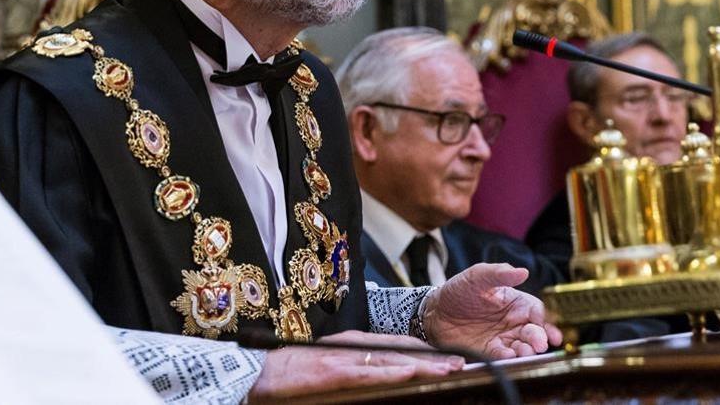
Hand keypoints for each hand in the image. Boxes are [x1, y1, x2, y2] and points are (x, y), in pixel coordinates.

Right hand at [248, 330, 463, 401]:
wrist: (257, 373)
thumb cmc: (292, 372)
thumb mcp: (330, 365)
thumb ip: (357, 366)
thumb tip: (386, 374)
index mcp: (352, 344)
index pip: (397, 346)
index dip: (426, 352)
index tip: (451, 359)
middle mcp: (351, 346)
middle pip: (400, 351)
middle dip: (433, 358)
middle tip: (462, 363)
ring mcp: (342, 357)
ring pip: (390, 360)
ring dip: (422, 365)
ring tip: (448, 369)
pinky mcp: (331, 371)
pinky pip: (367, 372)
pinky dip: (390, 371)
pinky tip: (410, 372)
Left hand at [422, 263, 563, 358]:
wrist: (434, 311)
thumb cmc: (458, 290)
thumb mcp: (477, 276)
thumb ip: (499, 273)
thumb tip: (523, 271)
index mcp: (515, 302)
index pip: (536, 311)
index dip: (544, 319)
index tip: (546, 325)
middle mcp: (513, 322)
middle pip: (534, 331)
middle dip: (540, 338)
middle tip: (540, 343)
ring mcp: (502, 338)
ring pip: (522, 346)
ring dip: (527, 350)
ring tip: (527, 351)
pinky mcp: (489, 352)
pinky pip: (502, 356)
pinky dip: (508, 357)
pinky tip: (509, 355)